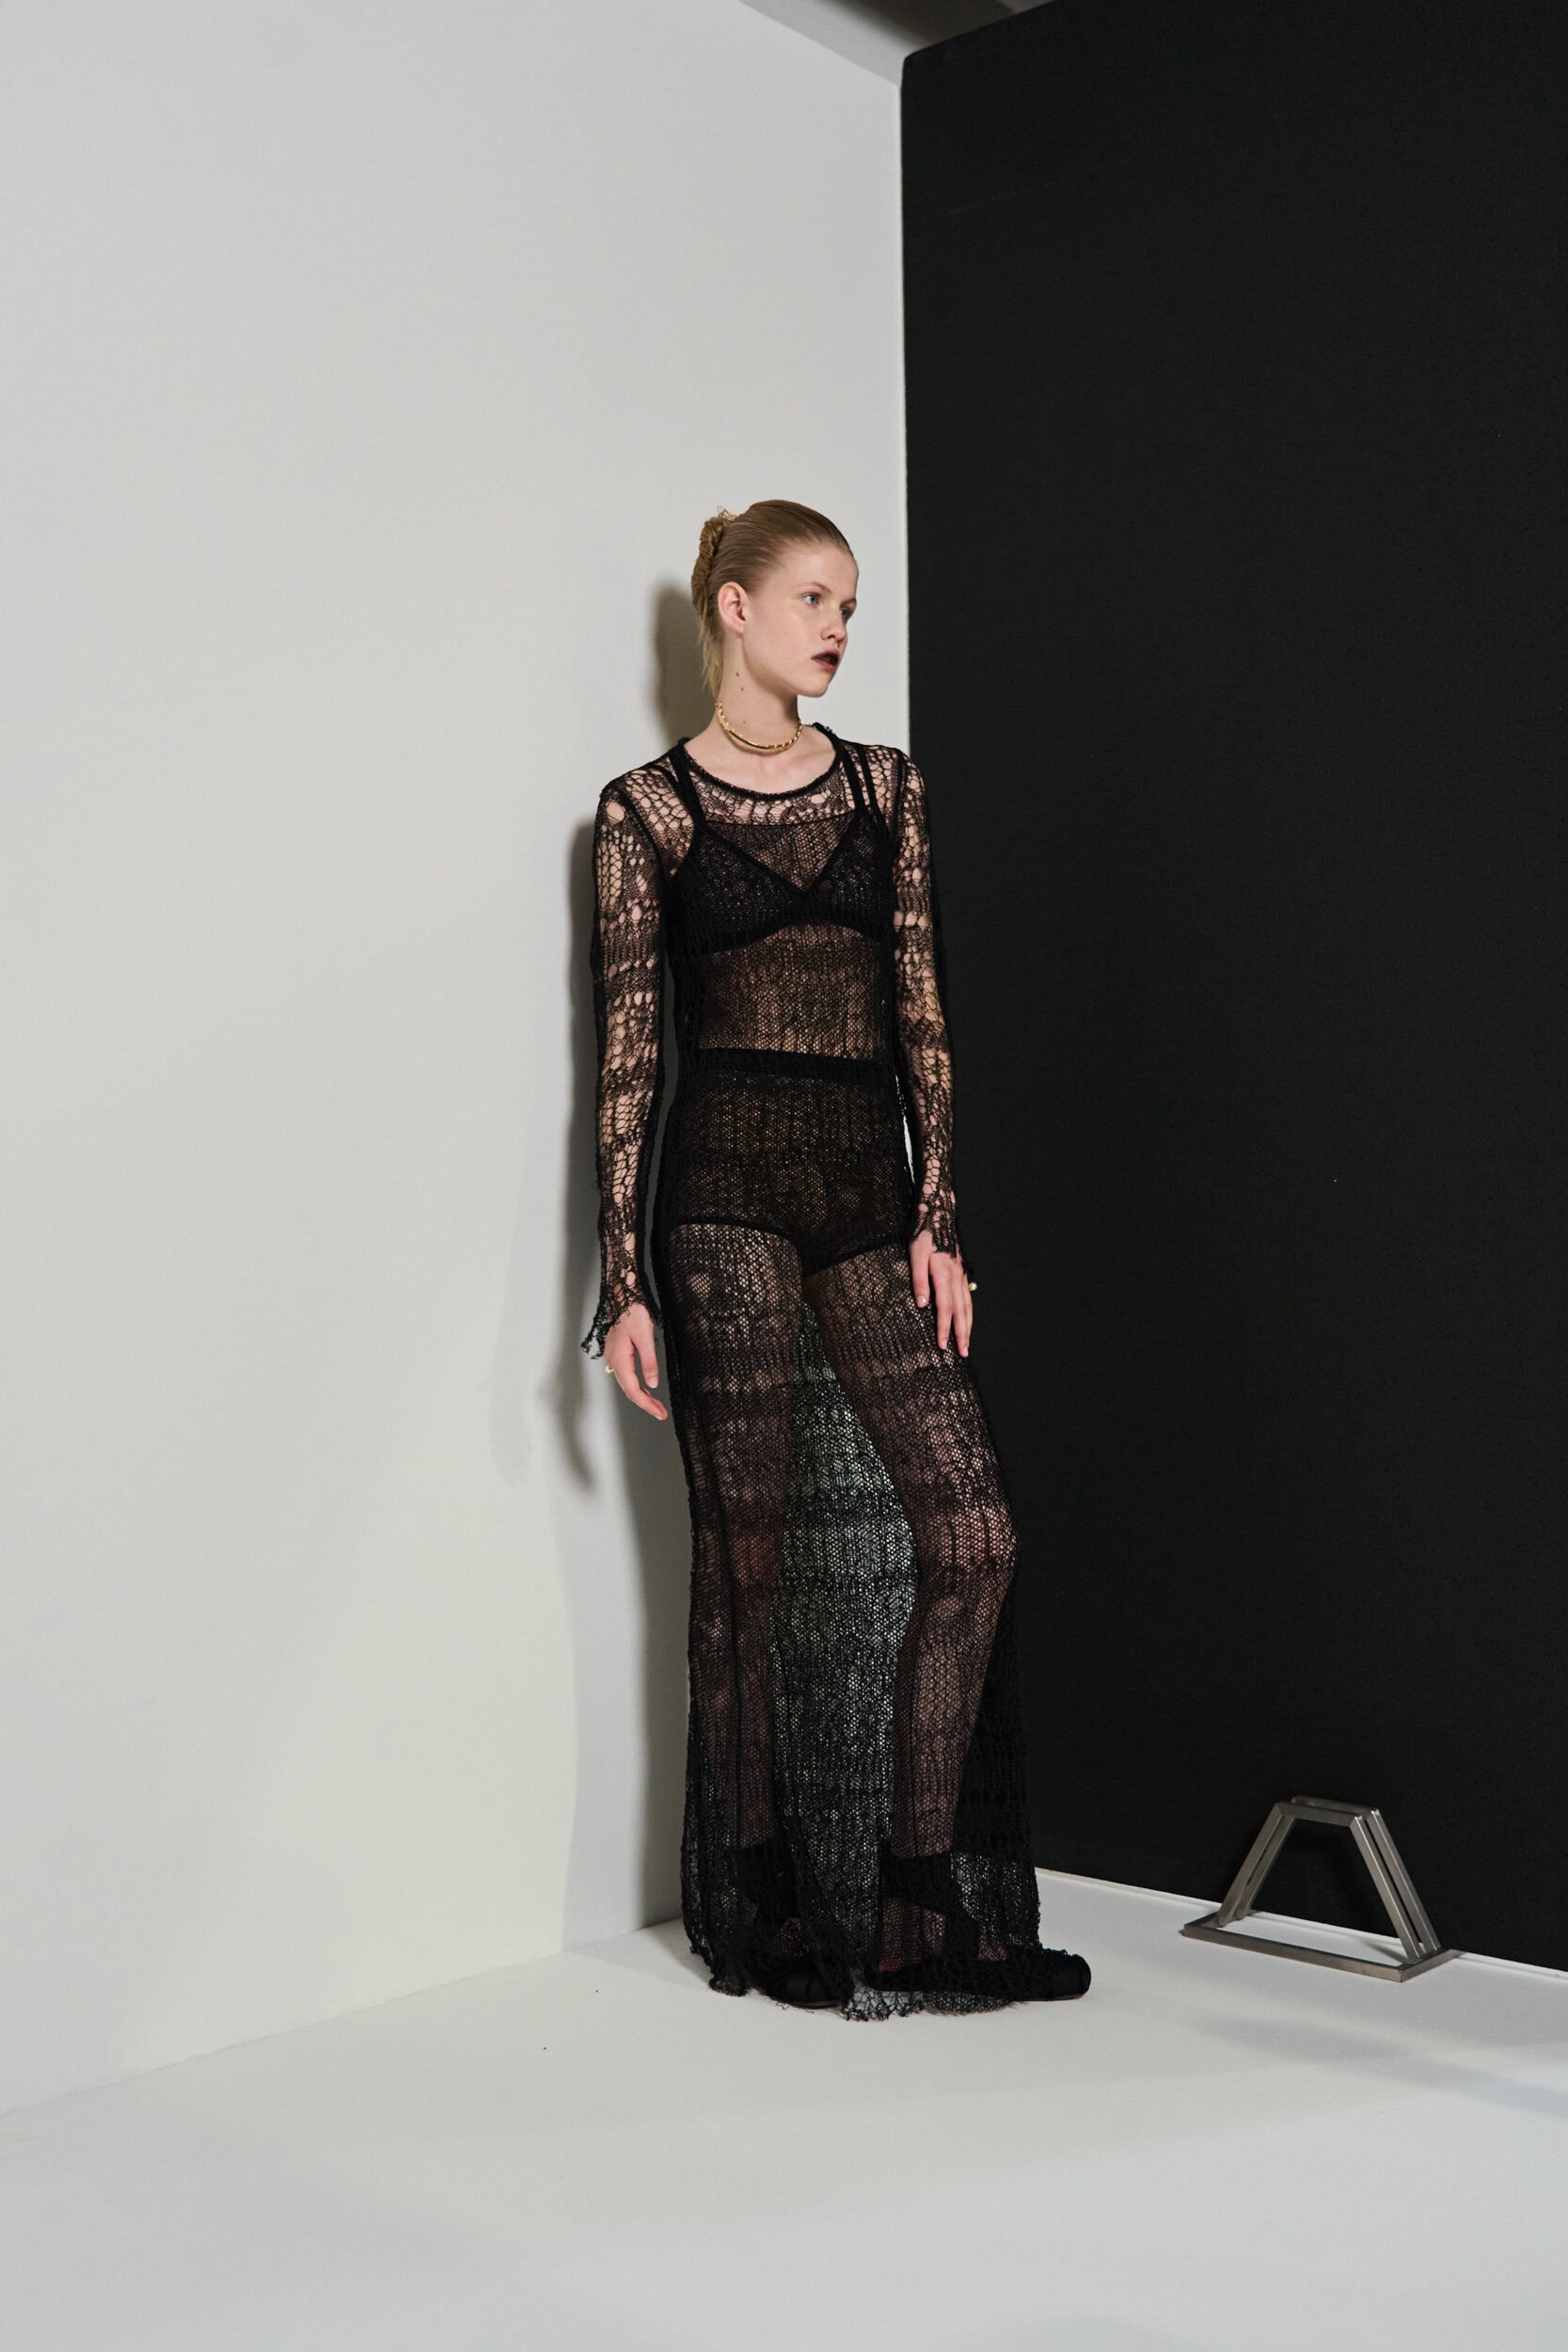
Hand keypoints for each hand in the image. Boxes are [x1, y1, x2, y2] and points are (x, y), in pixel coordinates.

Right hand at [604, 1300, 668, 1420]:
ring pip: (627, 1383)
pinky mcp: (616, 1352)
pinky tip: (644, 1387)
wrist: (623, 1296)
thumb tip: (652, 1384)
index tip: (659, 1413)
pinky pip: (625, 1374)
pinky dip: (636, 1385)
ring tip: (655, 1404)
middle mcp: (613, 1361)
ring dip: (641, 1395)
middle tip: (661, 1412)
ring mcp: (613, 1357)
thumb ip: (649, 1362)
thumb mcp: (646, 1338)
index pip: (633, 1391)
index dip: (647, 1405)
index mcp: (620, 1360)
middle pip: (629, 1390)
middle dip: (645, 1403)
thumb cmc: (633, 1313)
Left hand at [909, 1230, 972, 1356]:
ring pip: (967, 1305)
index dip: (943, 1328)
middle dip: (961, 1334)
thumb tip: (922, 1305)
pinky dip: (969, 1312)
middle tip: (962, 1353)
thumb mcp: (915, 1254)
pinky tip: (967, 1319)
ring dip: (968, 1326)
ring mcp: (961, 1274)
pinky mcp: (962, 1271)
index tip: (942, 1345)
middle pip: (961, 1312)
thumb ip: (919, 1280)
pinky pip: (967, 1297)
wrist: (939, 1214)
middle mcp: (956, 1277)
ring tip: (966, 1343)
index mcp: (944, 1274)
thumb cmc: (923, 1234)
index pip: (945, 1308)